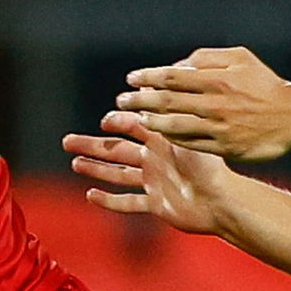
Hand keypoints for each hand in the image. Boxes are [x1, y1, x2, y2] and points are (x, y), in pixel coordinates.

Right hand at [61, 111, 235, 235]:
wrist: (225, 200)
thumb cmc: (210, 166)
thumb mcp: (185, 134)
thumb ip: (164, 114)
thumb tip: (148, 85)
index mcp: (162, 141)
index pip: (132, 127)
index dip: (117, 122)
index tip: (105, 120)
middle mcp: (155, 160)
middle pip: (116, 150)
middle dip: (91, 145)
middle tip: (66, 141)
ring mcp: (154, 182)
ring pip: (117, 174)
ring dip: (96, 169)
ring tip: (74, 163)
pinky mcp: (156, 204)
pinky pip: (128, 202)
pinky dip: (109, 200)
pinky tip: (90, 194)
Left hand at [114, 46, 290, 160]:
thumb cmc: (264, 83)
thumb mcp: (241, 58)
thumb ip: (208, 58)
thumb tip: (179, 65)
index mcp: (217, 79)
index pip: (172, 76)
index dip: (148, 77)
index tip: (131, 79)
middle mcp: (215, 104)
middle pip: (167, 101)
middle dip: (139, 101)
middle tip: (121, 102)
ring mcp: (219, 128)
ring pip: (174, 125)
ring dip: (150, 122)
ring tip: (135, 119)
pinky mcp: (224, 148)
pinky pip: (190, 144)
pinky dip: (171, 139)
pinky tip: (159, 135)